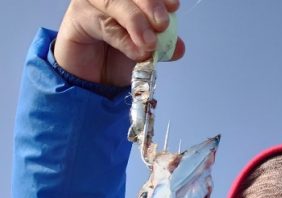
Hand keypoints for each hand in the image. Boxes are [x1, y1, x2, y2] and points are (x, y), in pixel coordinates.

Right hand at [54, 0, 184, 86]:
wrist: (91, 80)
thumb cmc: (116, 58)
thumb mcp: (144, 51)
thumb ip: (161, 46)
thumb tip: (179, 48)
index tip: (174, 7)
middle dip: (150, 4)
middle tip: (162, 24)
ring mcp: (91, 1)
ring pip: (115, 3)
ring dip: (135, 22)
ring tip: (150, 43)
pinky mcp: (78, 16)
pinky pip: (103, 24)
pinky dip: (122, 39)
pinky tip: (136, 52)